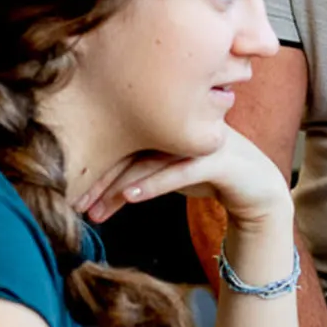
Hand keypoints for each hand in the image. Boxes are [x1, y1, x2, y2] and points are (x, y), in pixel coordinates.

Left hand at [76, 127, 291, 236]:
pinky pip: (180, 171)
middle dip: (100, 179)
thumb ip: (137, 168)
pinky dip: (153, 184)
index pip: (121, 138)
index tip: (70, 191)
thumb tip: (92, 186)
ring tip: (97, 208)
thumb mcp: (167, 170)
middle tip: (75, 203)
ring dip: (119, 187)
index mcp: (166, 118)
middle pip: (130, 147)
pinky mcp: (219, 157)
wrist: (256, 188)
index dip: (94, 164)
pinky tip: (130, 197)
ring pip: (150, 160)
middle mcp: (182, 122)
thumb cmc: (206, 175)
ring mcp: (201, 137)